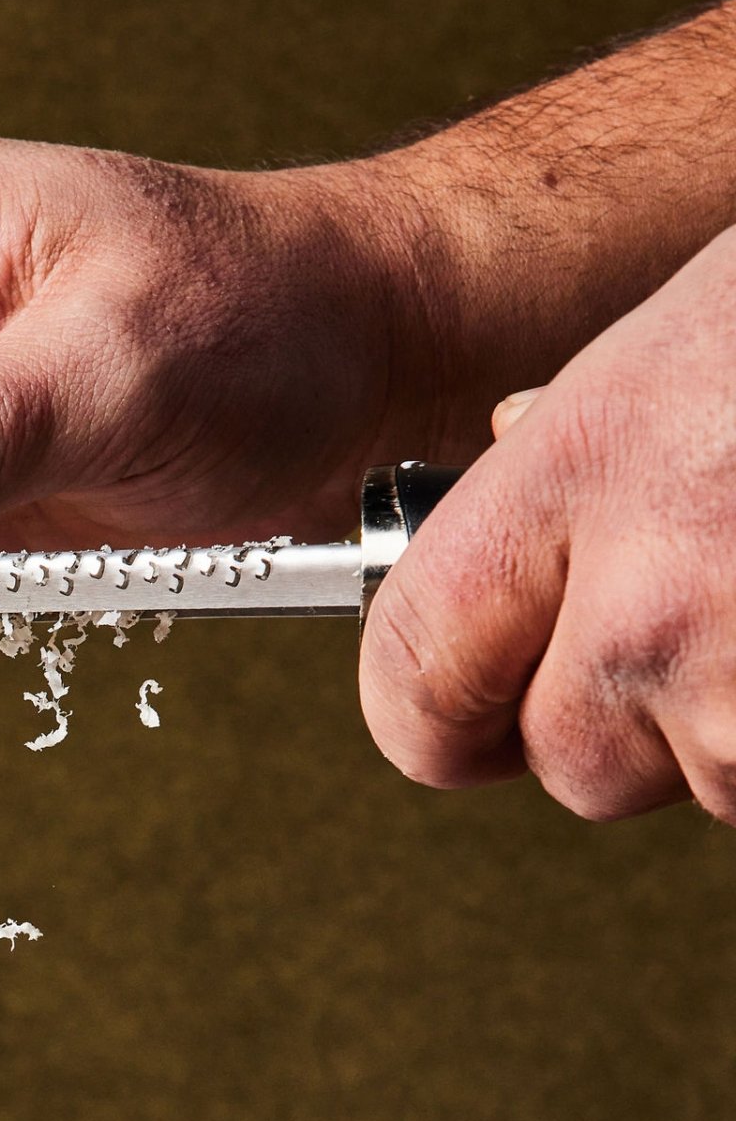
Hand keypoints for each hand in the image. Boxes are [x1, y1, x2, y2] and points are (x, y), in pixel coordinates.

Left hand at [361, 224, 735, 823]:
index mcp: (587, 470)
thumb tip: (506, 468)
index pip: (416, 674)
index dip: (439, 714)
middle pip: (577, 769)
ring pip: (718, 784)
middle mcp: (659, 595)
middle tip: (725, 607)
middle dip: (639, 723)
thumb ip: (584, 443)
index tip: (467, 716)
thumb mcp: (686, 335)